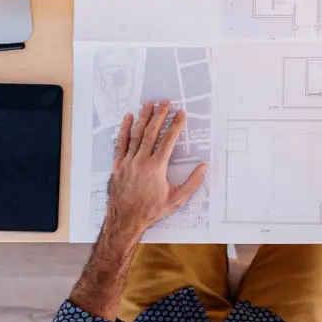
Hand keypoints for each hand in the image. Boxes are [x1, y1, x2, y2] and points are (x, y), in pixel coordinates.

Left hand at [104, 100, 206, 241]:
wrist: (125, 220)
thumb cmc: (151, 210)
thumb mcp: (176, 199)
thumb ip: (192, 183)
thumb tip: (204, 167)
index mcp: (157, 168)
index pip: (168, 140)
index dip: (175, 125)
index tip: (181, 114)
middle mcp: (141, 161)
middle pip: (152, 133)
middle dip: (160, 116)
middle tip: (165, 102)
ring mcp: (128, 161)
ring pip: (136, 135)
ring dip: (144, 118)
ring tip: (149, 104)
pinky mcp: (117, 164)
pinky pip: (121, 143)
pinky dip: (124, 129)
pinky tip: (128, 117)